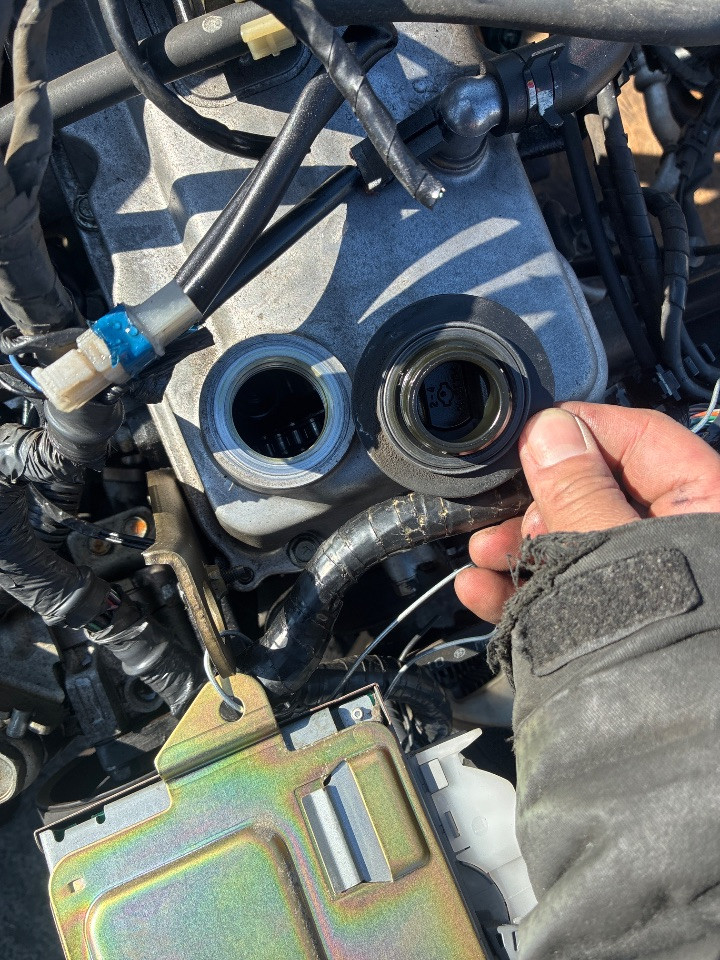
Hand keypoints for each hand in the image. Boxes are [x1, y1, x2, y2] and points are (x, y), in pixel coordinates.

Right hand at [456, 402, 719, 623]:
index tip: (527, 436)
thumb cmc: (662, 646)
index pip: (642, 439)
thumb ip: (580, 489)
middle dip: (539, 502)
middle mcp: (680, 543)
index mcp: (706, 507)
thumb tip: (553, 430)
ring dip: (519, 546)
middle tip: (502, 513)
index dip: (580, 431)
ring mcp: (643, 586)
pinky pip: (565, 591)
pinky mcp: (613, 624)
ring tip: (482, 555)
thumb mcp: (612, 552)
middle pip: (599, 492)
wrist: (661, 764)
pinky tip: (481, 589)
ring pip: (574, 544)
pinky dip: (521, 587)